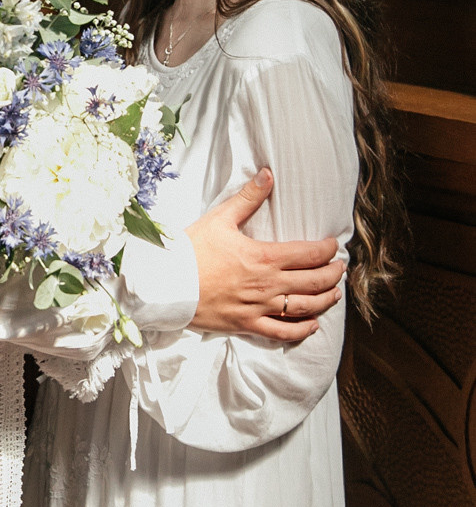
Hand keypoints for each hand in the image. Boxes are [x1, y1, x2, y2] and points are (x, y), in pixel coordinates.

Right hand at [186, 168, 343, 342]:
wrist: (167, 284)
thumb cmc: (191, 249)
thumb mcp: (220, 219)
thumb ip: (248, 197)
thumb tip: (267, 174)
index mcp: (264, 257)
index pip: (309, 254)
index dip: (327, 250)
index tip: (333, 245)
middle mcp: (268, 284)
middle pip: (314, 281)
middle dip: (332, 274)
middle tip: (340, 268)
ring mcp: (259, 307)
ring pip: (304, 308)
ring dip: (324, 300)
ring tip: (334, 293)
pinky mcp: (247, 325)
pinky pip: (282, 332)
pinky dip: (301, 330)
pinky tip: (312, 325)